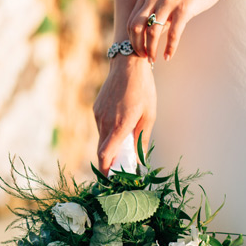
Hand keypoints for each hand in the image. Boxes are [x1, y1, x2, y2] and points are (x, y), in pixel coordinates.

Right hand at [93, 54, 155, 175]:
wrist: (127, 65)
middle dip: (109, 163)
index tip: (110, 180)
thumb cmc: (143, 90)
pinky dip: (108, 133)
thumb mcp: (149, 116)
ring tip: (125, 145)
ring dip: (110, 146)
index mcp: (120, 126)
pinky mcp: (96, 109)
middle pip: (101, 151)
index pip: (105, 155)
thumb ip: (142, 139)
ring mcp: (98, 115)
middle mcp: (105, 122)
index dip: (105, 171)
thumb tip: (141, 160)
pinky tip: (120, 126)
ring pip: (101, 139)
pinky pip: (101, 127)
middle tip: (120, 169)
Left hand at [126, 0, 226, 62]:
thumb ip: (155, 13)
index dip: (132, 39)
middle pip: (136, 27)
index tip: (138, 50)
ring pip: (152, 32)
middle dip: (137, 46)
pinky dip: (170, 48)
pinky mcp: (183, 9)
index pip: (131, 22)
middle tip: (143, 57)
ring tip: (153, 59)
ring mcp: (168, 2)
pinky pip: (173, 33)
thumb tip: (148, 36)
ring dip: (151, 49)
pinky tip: (168, 56)